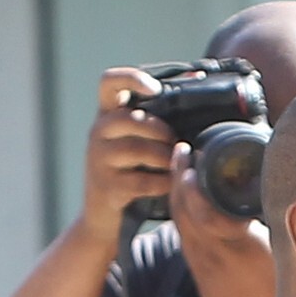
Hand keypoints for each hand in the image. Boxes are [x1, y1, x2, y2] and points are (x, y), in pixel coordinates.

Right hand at [80, 67, 174, 249]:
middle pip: (131, 118)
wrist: (105, 218)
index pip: (109, 82)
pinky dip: (163, 183)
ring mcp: (98, 159)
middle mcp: (98, 132)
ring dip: (165, 158)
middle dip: (161, 131)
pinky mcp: (107, 186)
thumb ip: (157, 121)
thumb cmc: (132, 174)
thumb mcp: (139, 143)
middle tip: (177, 144)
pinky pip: (142, 181)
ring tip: (177, 165)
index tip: (155, 89)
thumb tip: (197, 83)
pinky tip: (172, 185)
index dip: (131, 78)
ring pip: (137, 150)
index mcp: (107, 115)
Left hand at [170, 151, 275, 296]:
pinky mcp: (204, 285)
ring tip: (184, 172)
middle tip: (182, 152)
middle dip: (180, 179)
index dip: (195, 182)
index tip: (197, 157)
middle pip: (184, 213)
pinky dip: (185, 219)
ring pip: (181, 228)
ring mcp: (205, 276)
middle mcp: (216, 263)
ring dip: (179, 197)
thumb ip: (292, 230)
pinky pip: (187, 244)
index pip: (203, 210)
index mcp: (240, 253)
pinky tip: (192, 208)